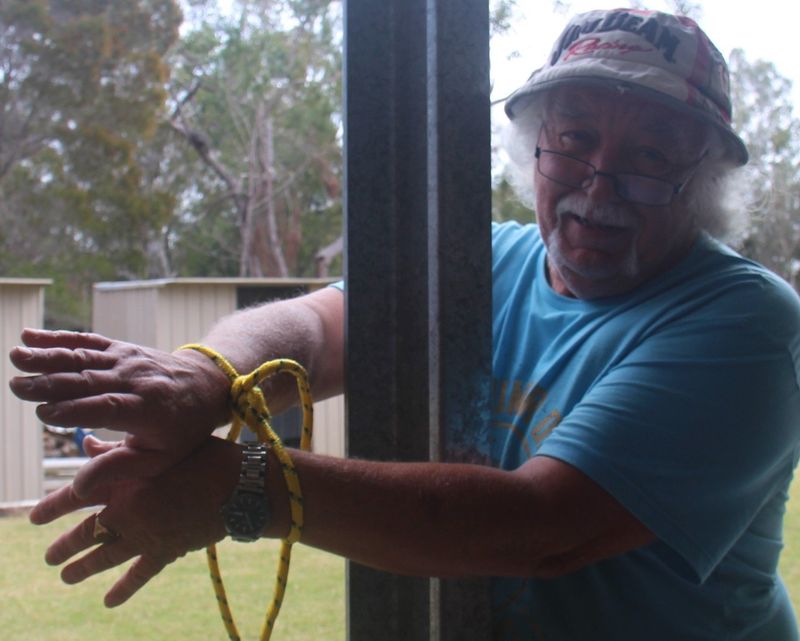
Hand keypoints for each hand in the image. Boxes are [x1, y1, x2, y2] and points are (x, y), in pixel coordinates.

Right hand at [9, 329, 231, 460]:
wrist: (207, 385)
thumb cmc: (183, 429)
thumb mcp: (162, 458)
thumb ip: (120, 468)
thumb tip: (78, 488)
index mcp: (146, 409)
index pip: (106, 407)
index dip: (75, 410)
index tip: (43, 414)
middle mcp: (135, 380)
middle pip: (89, 380)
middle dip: (51, 383)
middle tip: (16, 387)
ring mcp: (127, 360)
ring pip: (84, 357)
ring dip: (47, 356)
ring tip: (15, 357)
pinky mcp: (121, 349)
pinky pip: (89, 341)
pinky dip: (59, 338)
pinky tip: (30, 336)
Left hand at [31, 435, 240, 606]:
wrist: (238, 485)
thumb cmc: (203, 456)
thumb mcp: (161, 448)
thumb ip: (121, 451)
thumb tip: (88, 444)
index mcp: (123, 482)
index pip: (75, 496)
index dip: (51, 507)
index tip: (34, 517)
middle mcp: (127, 511)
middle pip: (85, 533)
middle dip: (64, 546)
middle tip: (50, 557)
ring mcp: (145, 536)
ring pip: (104, 557)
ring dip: (83, 568)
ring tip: (66, 576)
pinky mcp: (164, 552)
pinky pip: (138, 575)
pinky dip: (123, 589)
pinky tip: (108, 601)